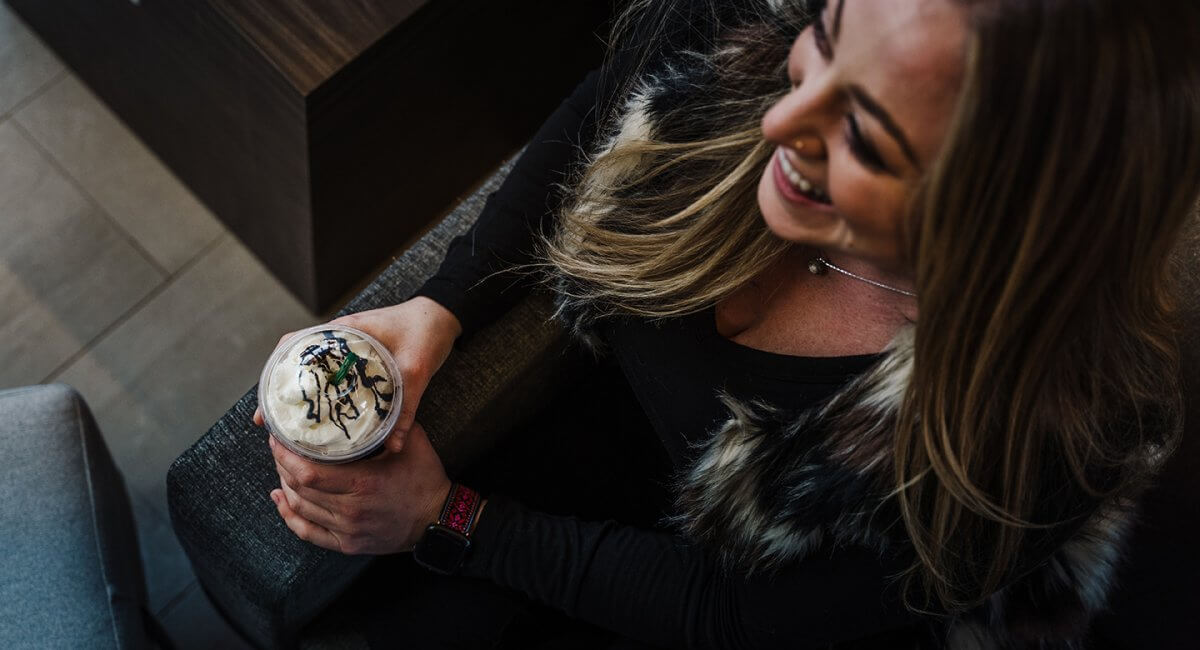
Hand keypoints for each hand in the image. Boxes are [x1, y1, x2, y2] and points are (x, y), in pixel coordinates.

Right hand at [254, 296, 461, 448]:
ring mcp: (348, 347)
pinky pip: (332, 375)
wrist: (445, 316)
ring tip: (289, 424)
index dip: (274, 374)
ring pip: (313, 371)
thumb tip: (393, 445)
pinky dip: (323, 392)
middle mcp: (340, 337)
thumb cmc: (427, 332)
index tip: (266, 404)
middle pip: (297, 363)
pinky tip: (323, 415)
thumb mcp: (417, 369)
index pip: (293, 345)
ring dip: (301, 393)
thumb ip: (407, 407)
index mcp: (344, 331)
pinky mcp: (360, 357)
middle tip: (270, 422)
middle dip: (281, 391)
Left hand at [268, 421, 451, 554]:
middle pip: (298, 489)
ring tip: (281, 466)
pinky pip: (307, 532)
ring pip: (300, 509)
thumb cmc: (425, 479)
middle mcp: (350, 511)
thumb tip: (370, 395)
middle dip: (281, 465)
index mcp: (363, 485)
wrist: (437, 520)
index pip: (308, 473)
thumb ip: (390, 422)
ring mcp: (347, 530)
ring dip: (284, 485)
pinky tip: (280, 499)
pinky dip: (289, 515)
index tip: (277, 438)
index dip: (285, 455)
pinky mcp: (346, 544)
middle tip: (277, 446)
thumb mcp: (412, 443)